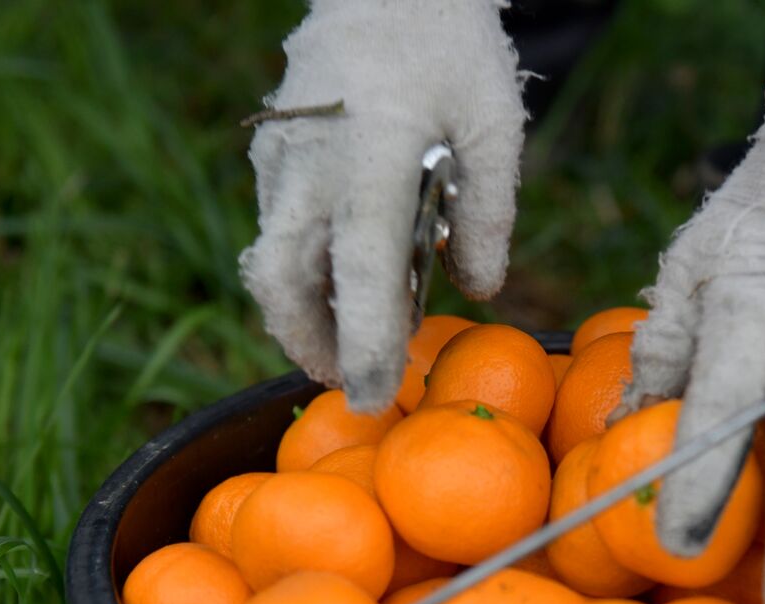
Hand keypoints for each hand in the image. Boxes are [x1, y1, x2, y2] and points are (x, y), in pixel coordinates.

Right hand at [240, 0, 525, 409]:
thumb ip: (490, 215)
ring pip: (271, 257)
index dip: (364, 343)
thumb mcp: (493, 125)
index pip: (360, 272)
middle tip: (345, 377)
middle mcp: (311, 164)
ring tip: (349, 334)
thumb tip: (480, 291)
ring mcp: (281, 157)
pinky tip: (345, 275)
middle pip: (280, 280)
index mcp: (372, 156)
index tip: (371, 395)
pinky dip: (304, 265)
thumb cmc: (449, 48)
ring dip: (302, 309)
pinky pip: (278, 225)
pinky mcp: (272, 151)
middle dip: (306, 341)